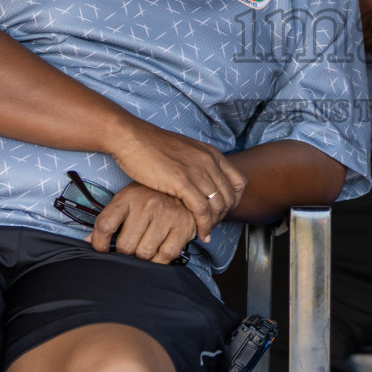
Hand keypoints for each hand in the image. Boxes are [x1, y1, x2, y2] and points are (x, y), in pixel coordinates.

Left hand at [90, 183, 198, 262]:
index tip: (102, 249)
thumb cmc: (150, 198)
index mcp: (128, 197)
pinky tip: (158, 253)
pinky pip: (165, 255)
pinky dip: (159, 261)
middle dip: (125, 252)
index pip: (105, 225)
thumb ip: (109, 221)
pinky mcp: (183, 227)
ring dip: (143, 257)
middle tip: (130, 248)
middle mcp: (147, 205)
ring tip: (145, 249)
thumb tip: (87, 242)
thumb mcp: (127, 201)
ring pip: (144, 253)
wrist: (185, 189)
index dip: (99, 244)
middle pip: (125, 245)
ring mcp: (166, 215)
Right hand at [107, 124, 245, 241]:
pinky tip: (200, 234)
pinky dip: (203, 225)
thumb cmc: (152, 147)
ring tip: (205, 232)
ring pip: (218, 205)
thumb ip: (198, 165)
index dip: (234, 201)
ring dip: (213, 223)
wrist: (132, 138)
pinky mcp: (182, 181)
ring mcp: (197, 170)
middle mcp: (209, 161)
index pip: (239, 182)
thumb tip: (202, 183)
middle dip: (223, 216)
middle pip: (230, 197)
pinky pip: (201, 209)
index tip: (222, 211)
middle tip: (212, 225)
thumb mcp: (185, 152)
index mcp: (212, 153)